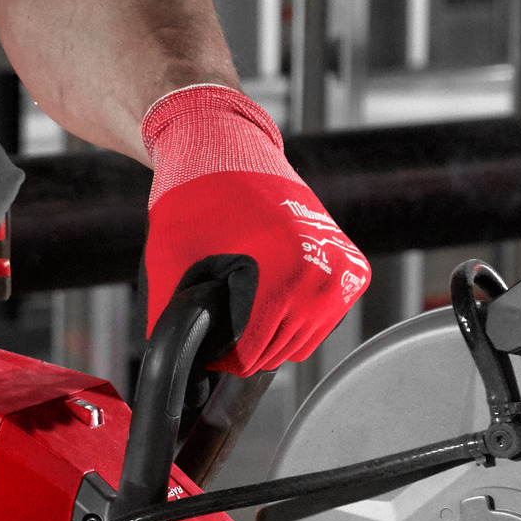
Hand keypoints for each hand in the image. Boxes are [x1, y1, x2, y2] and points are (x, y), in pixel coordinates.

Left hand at [141, 84, 368, 373]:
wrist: (226, 149)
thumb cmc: (195, 201)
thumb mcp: (168, 267)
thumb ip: (168, 327)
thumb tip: (170, 371)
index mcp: (283, 275)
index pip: (249, 356)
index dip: (216, 350)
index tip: (203, 322)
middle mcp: (323, 274)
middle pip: (274, 353)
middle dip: (240, 338)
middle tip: (223, 291)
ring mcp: (342, 271)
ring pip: (299, 343)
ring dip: (266, 330)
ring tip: (244, 285)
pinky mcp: (353, 269)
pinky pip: (319, 323)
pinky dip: (292, 316)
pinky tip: (270, 285)